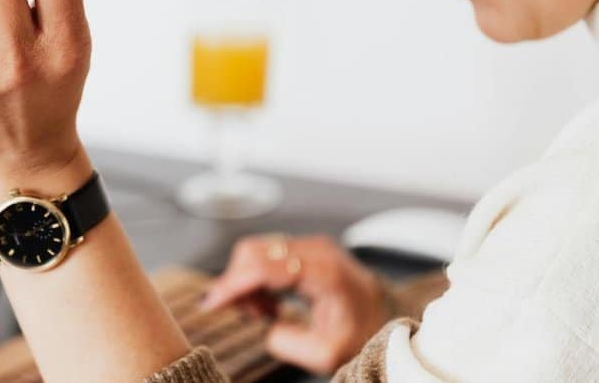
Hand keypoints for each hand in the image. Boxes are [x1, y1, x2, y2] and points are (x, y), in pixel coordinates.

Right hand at [198, 234, 390, 374]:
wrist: (388, 319)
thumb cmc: (364, 335)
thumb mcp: (326, 353)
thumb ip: (288, 342)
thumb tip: (267, 327)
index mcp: (323, 272)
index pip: (262, 267)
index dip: (232, 284)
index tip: (211, 304)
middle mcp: (316, 250)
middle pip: (253, 251)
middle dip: (239, 284)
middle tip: (252, 316)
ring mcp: (312, 245)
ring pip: (256, 251)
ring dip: (249, 283)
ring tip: (267, 313)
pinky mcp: (307, 248)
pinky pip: (267, 254)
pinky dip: (259, 278)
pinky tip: (273, 302)